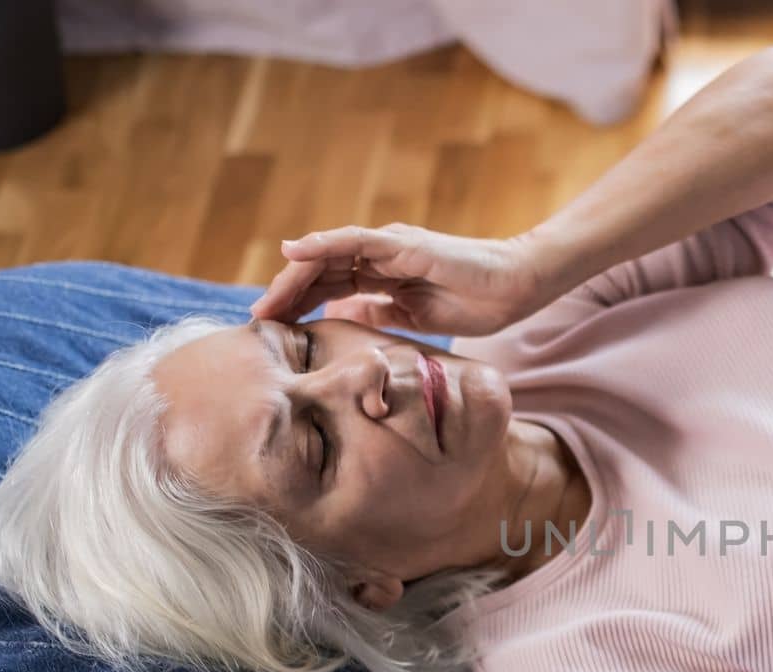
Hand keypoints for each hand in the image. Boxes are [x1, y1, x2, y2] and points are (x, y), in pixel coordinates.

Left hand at [247, 223, 548, 335]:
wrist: (515, 288)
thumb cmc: (477, 302)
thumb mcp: (416, 318)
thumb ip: (381, 314)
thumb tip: (346, 318)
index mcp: (384, 275)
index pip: (330, 286)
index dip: (299, 304)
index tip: (273, 329)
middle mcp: (381, 256)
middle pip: (321, 272)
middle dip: (287, 295)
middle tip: (257, 320)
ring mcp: (390, 247)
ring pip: (329, 256)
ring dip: (294, 276)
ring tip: (266, 300)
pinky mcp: (403, 244)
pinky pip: (355, 240)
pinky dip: (322, 244)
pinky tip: (294, 252)